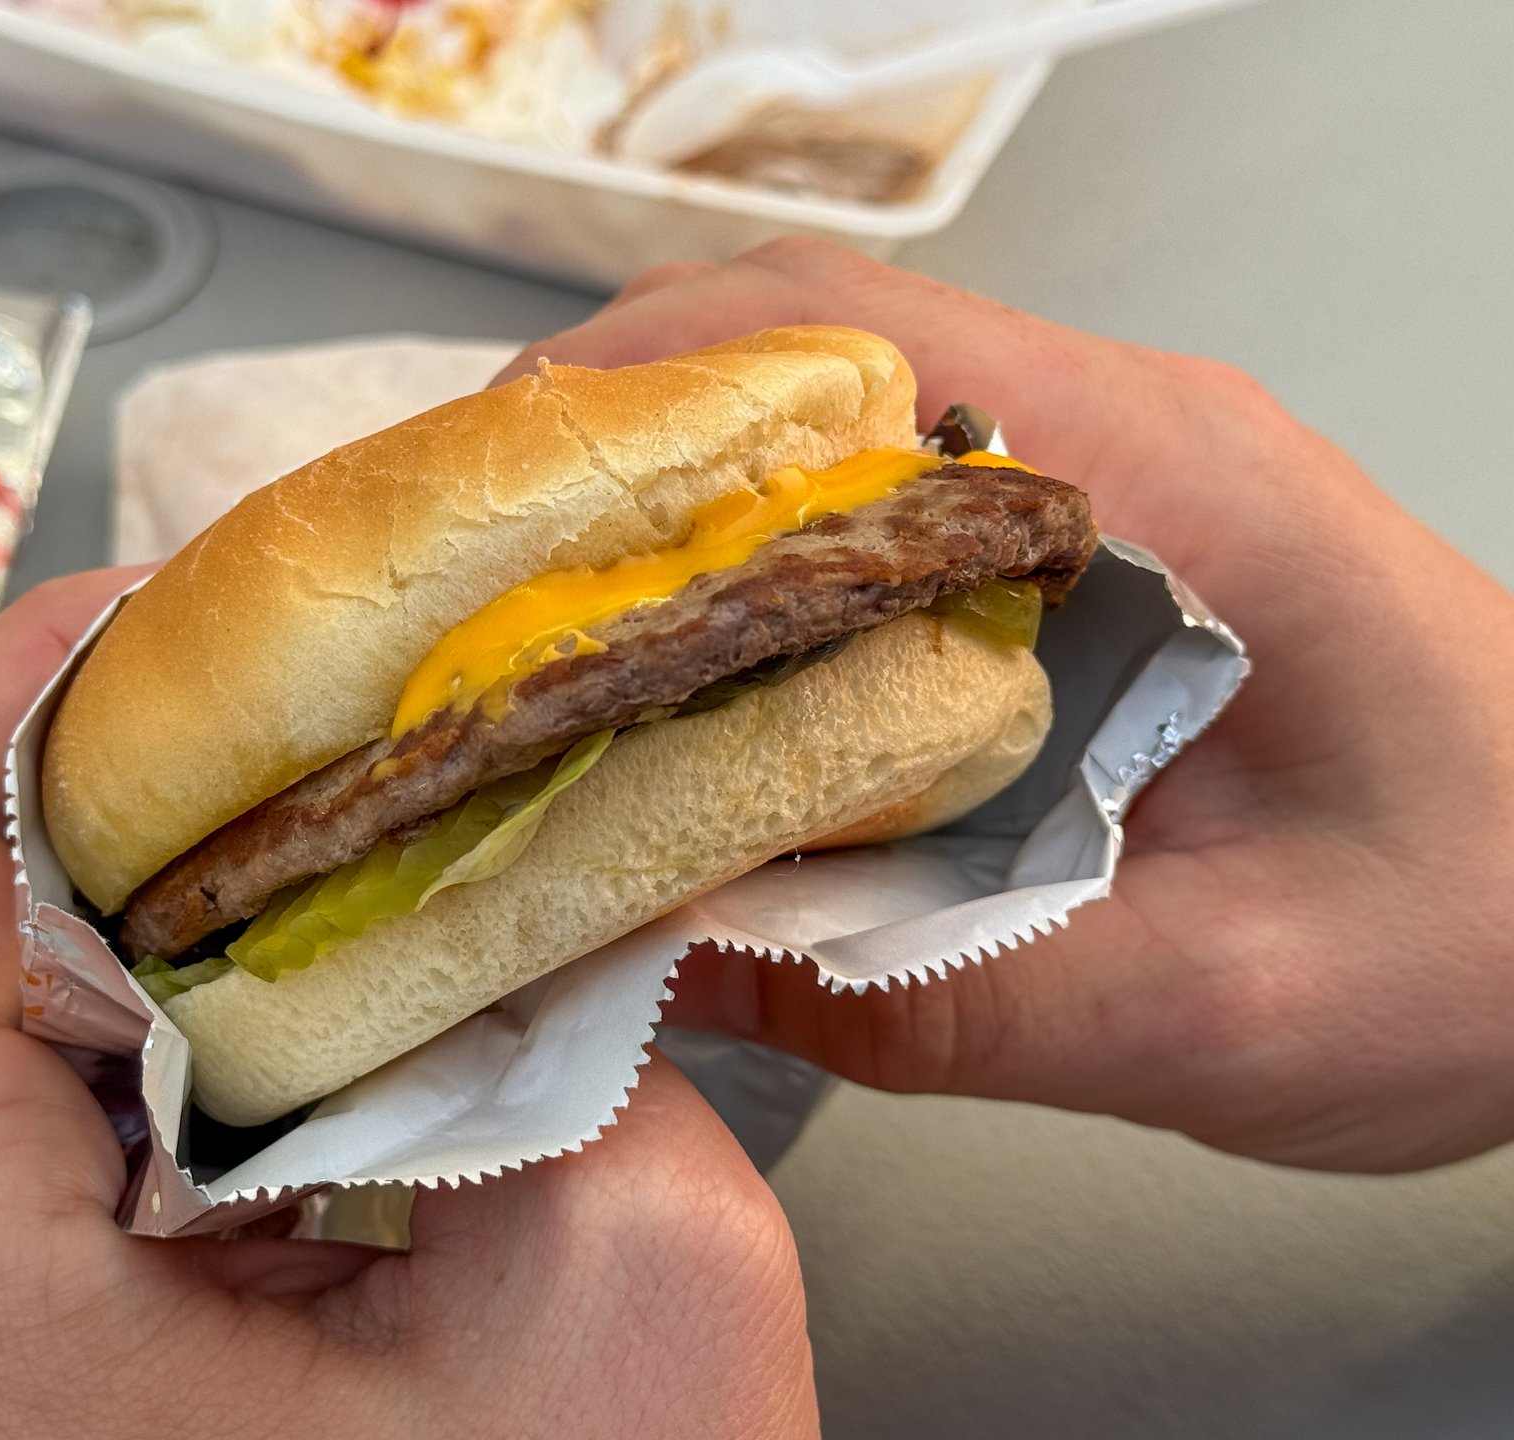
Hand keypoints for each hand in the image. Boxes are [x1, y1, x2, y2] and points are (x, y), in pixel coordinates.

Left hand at [0, 570, 815, 1438]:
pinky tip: (267, 992)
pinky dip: (116, 1010)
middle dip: (89, 767)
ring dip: (106, 888)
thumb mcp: (629, 1282)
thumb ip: (583, 1013)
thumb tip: (555, 834)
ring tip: (282, 827)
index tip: (194, 603)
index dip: (38, 667)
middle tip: (271, 702)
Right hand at [505, 239, 1513, 1173]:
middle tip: (468, 574)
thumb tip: (683, 962)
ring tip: (533, 623)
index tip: (500, 500)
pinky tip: (683, 680)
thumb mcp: (1233, 1007)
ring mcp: (1104, 485)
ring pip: (832, 419)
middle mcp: (1122, 440)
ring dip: (671, 502)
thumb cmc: (1499, 940)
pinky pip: (882, 510)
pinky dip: (753, 569)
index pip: (857, 338)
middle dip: (612, 443)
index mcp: (1164, 482)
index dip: (645, 395)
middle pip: (807, 349)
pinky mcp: (1087, 560)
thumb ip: (961, 999)